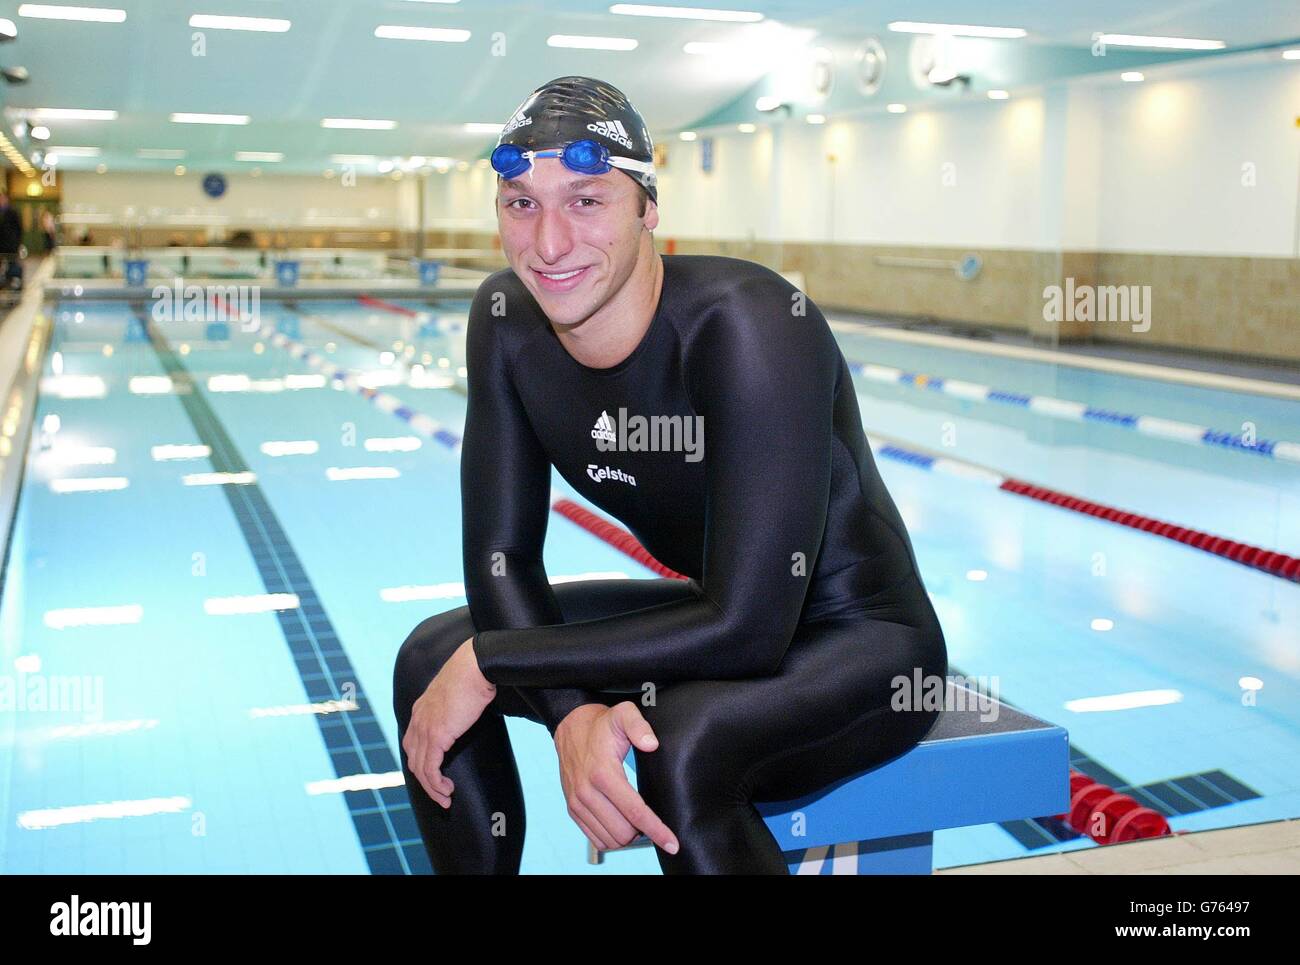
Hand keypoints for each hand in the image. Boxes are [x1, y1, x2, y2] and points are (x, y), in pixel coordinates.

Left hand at [402, 637, 496, 808]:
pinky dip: (437, 784)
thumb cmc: (473, 675)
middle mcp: (417, 721)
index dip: (421, 763)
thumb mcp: (457, 693)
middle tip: (441, 793)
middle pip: (413, 760)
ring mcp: (425, 728)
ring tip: (446, 798)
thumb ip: (453, 706)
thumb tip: (466, 711)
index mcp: (420, 710)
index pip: (412, 744)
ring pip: (420, 769)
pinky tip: (447, 790)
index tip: (435, 776)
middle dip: (425, 781)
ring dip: (432, 788)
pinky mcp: (437, 735)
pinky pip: (431, 769)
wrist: (476, 666)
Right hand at [554, 701, 678, 855]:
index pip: (635, 811)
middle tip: (653, 820)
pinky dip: (611, 838)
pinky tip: (622, 825)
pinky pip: (595, 838)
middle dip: (643, 831)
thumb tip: (652, 744)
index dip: (656, 830)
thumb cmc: (602, 724)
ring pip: (610, 839)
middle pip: (624, 832)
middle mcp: (587, 792)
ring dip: (627, 837)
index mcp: (603, 773)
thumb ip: (639, 726)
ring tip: (638, 822)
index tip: (672, 843)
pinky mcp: (572, 809)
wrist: (571, 727)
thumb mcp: (623, 714)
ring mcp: (577, 803)